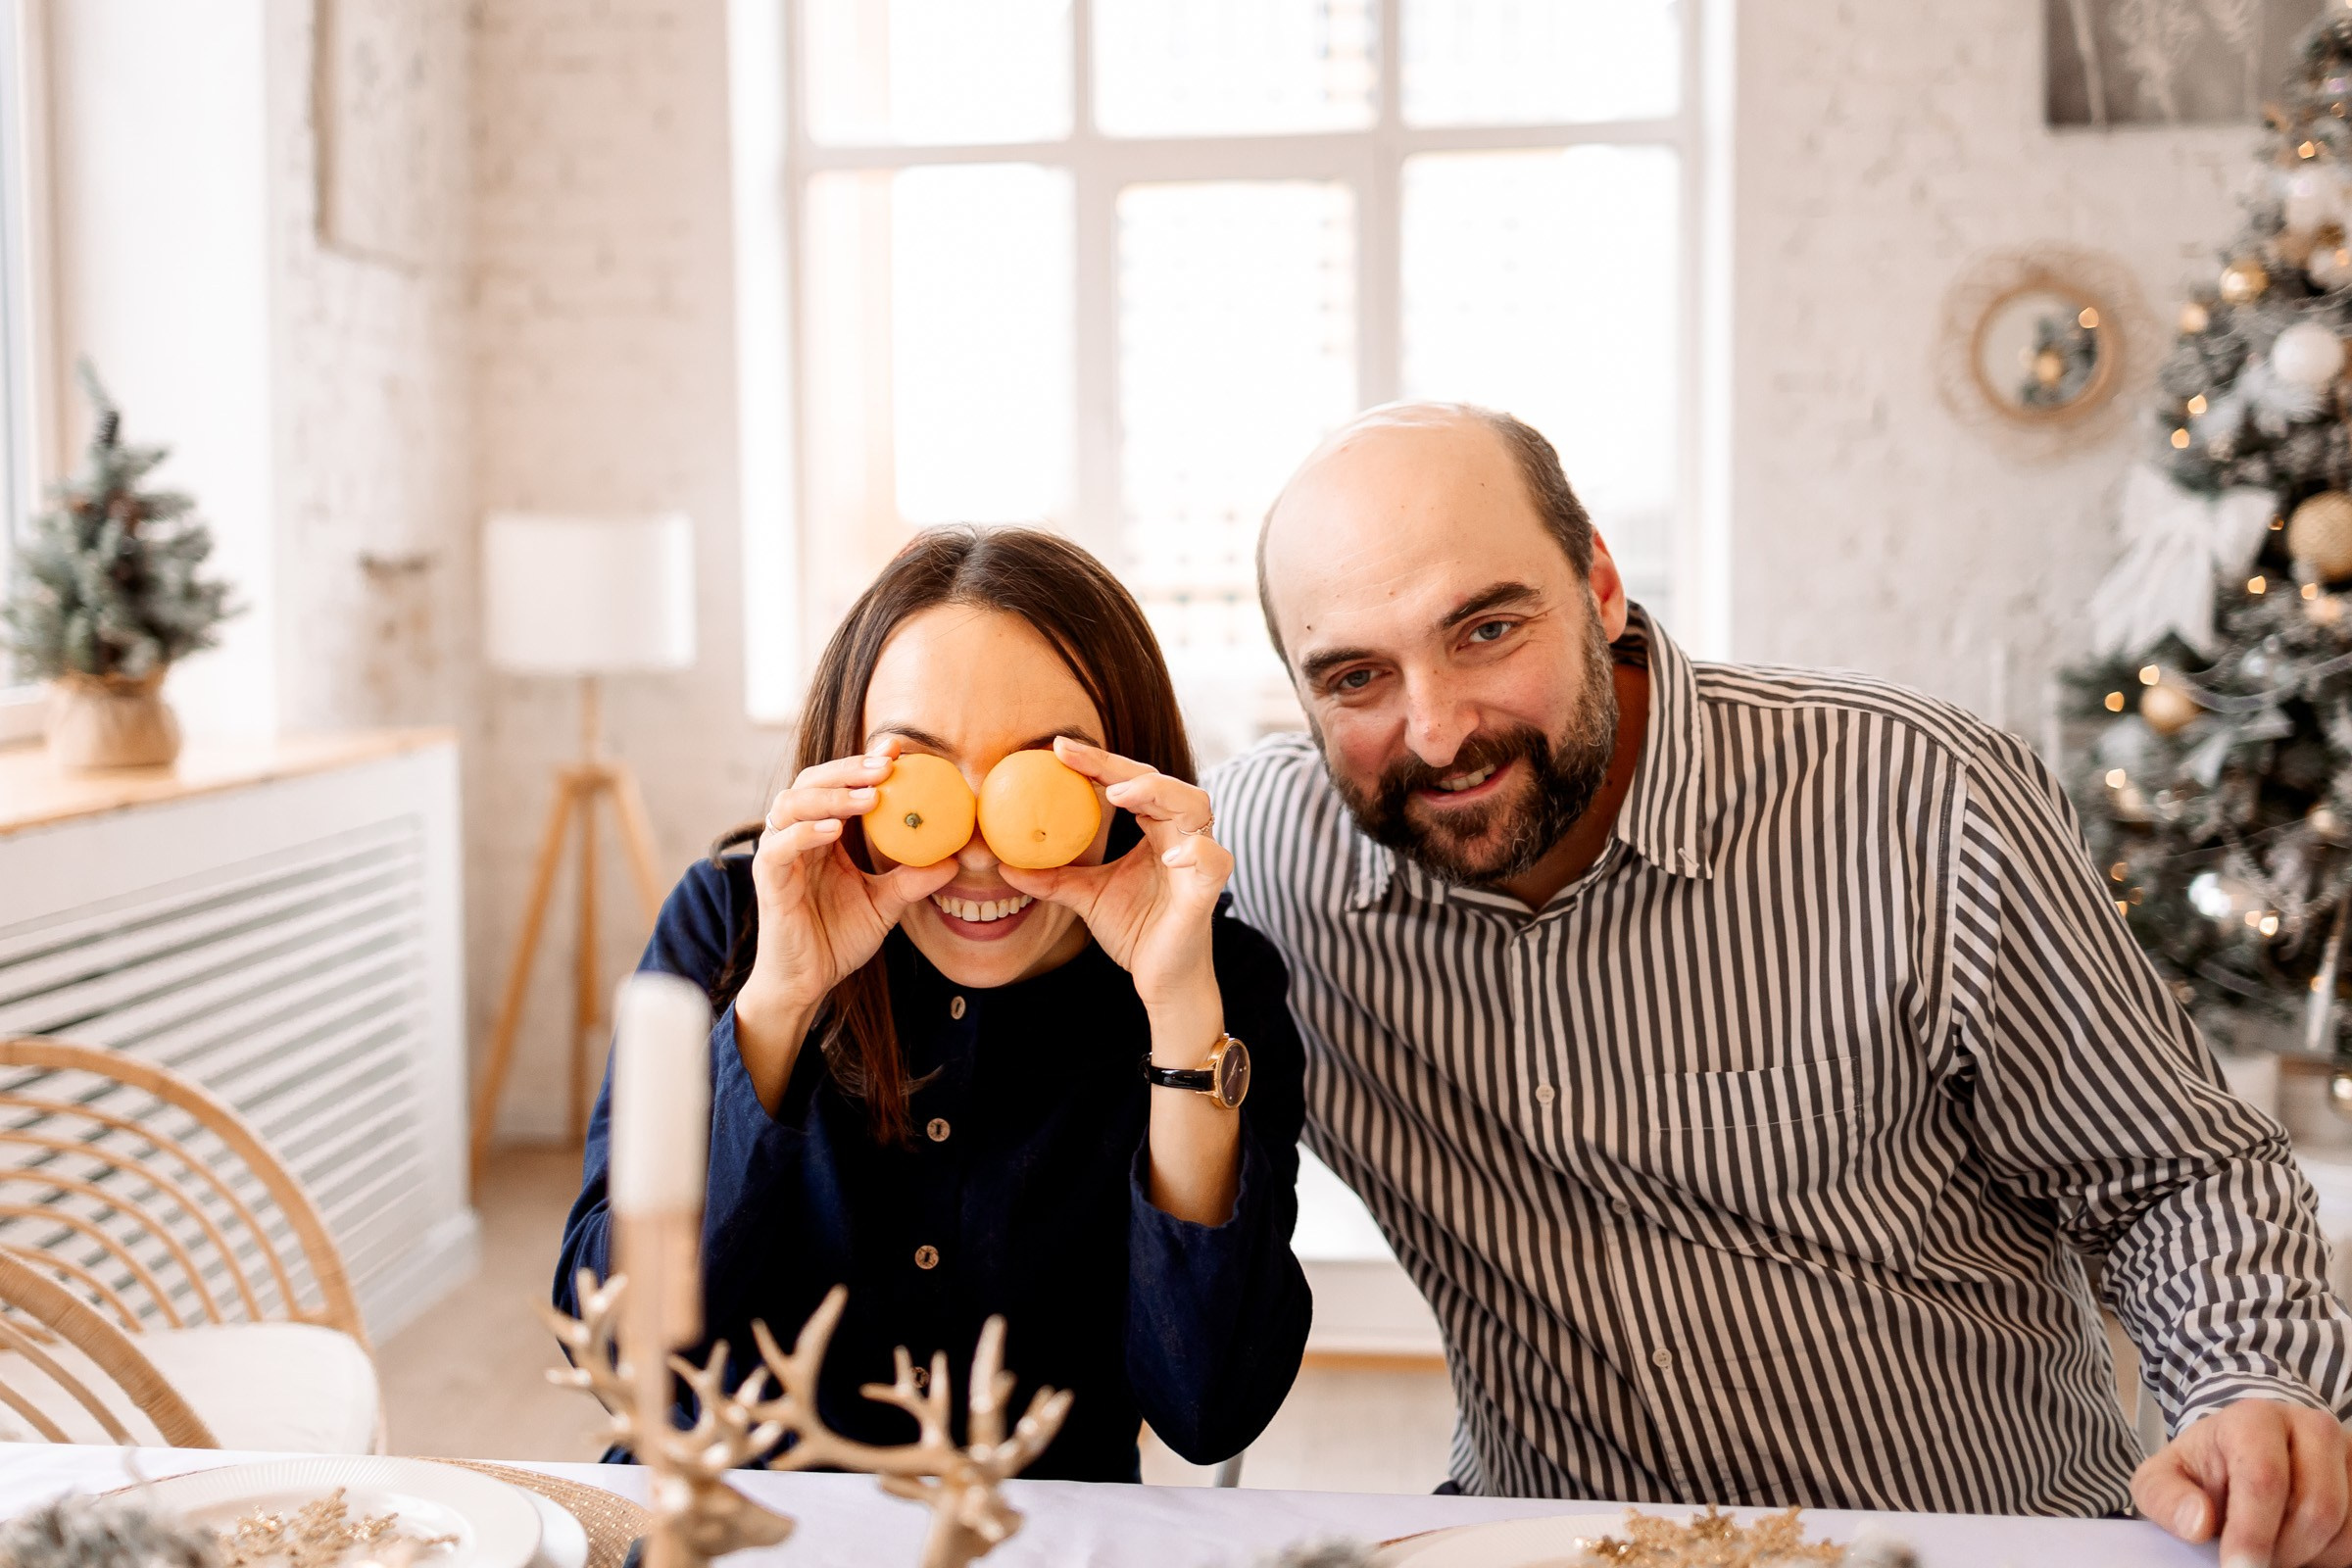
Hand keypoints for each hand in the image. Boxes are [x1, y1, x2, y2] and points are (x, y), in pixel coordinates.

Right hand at [736, 742, 956, 1048]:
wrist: (807, 981)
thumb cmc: (838, 939)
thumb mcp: (885, 904)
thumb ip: (913, 879)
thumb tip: (956, 859)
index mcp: (822, 834)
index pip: (838, 784)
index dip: (863, 761)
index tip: (899, 748)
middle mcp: (796, 836)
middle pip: (813, 781)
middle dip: (849, 768)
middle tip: (888, 765)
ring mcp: (778, 854)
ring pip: (792, 803)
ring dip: (831, 794)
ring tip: (869, 795)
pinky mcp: (767, 878)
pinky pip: (781, 846)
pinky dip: (805, 832)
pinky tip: (835, 831)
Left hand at [996, 736, 1229, 1009]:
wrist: (1163, 980)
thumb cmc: (1137, 931)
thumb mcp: (1087, 897)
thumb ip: (1052, 877)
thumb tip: (1001, 865)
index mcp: (1156, 829)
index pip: (1130, 782)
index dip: (1097, 763)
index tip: (1058, 748)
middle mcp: (1181, 835)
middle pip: (1160, 782)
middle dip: (1119, 765)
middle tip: (1075, 756)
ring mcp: (1198, 860)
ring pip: (1194, 806)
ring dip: (1158, 793)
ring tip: (1119, 795)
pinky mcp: (1206, 892)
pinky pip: (1214, 861)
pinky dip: (1198, 851)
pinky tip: (1173, 851)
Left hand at [2134, 1398, 2351, 1566]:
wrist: (2242, 1452)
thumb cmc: (2204, 1470)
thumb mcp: (2164, 1479)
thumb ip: (2167, 1498)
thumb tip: (2197, 1523)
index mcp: (2255, 1419)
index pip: (2264, 1479)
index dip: (2253, 1532)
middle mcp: (2311, 1428)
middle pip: (2317, 1509)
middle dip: (2284, 1551)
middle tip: (2254, 1562)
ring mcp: (2348, 1453)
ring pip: (2347, 1528)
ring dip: (2310, 1556)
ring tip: (2274, 1547)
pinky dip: (2333, 1555)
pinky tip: (2303, 1547)